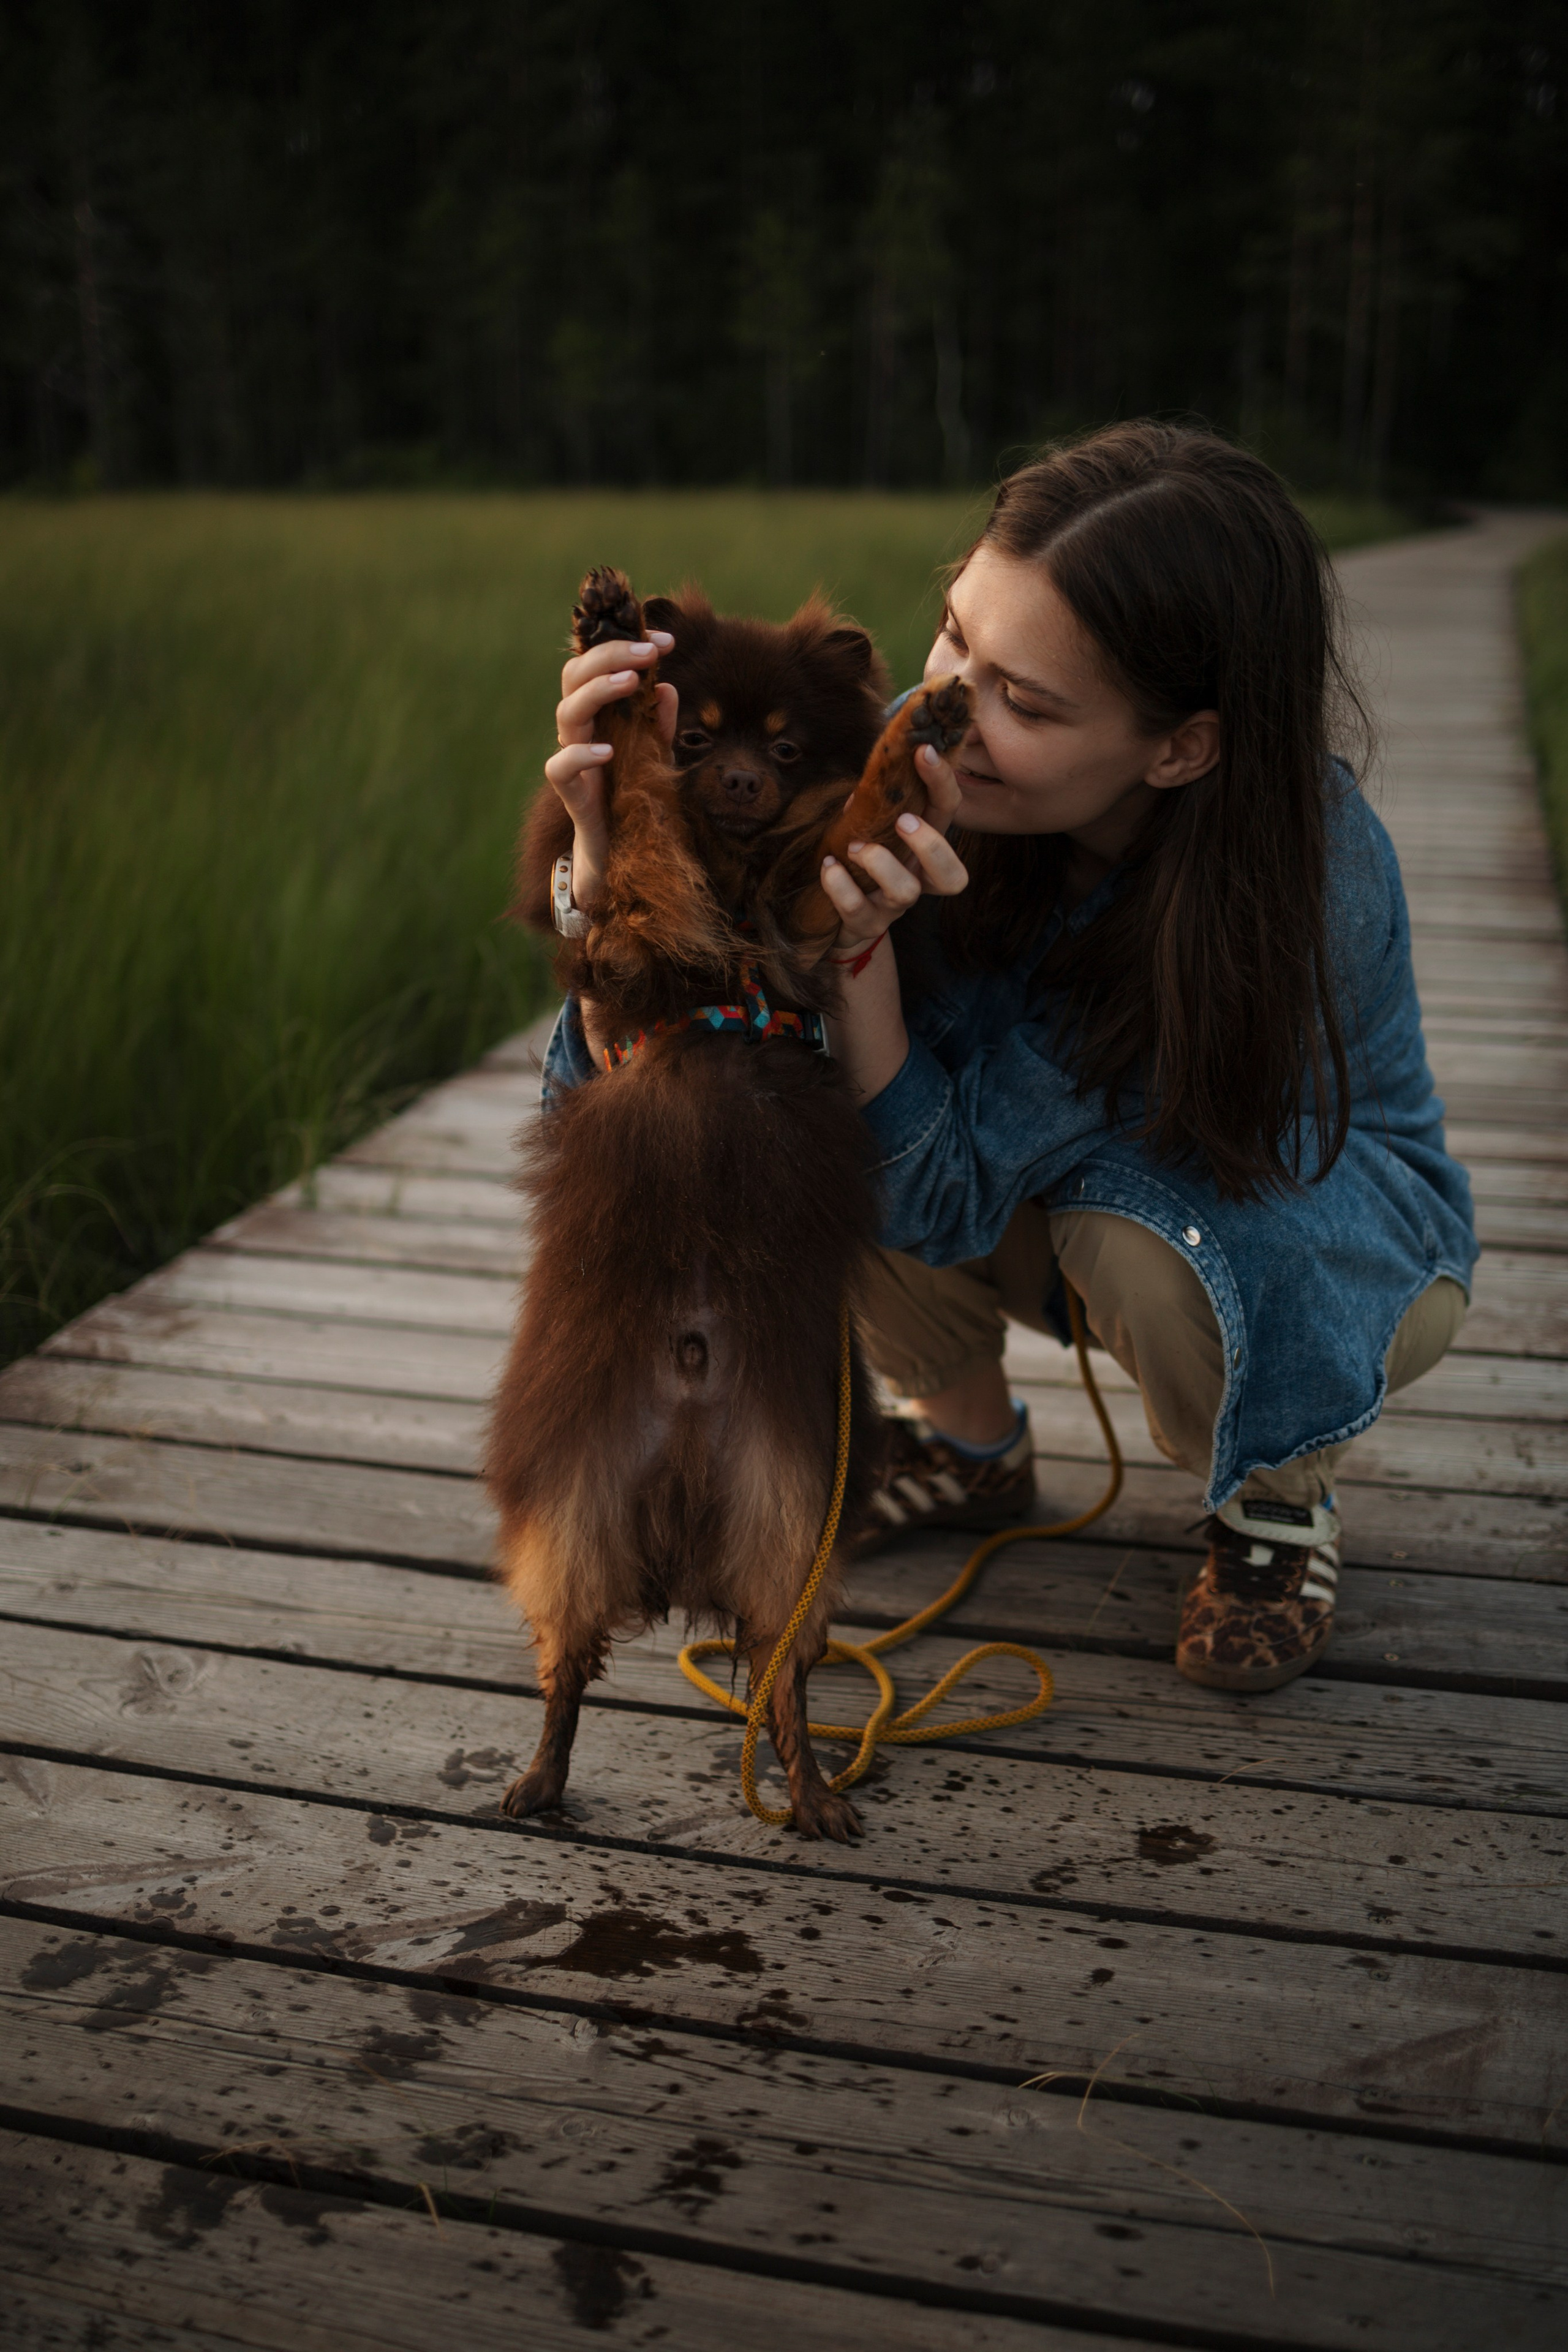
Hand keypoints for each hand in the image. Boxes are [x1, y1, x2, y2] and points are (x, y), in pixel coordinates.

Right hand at [545, 630, 677, 907]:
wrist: (620, 851)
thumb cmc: (634, 794)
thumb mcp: (655, 755)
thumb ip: (659, 723)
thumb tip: (668, 688)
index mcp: (598, 712)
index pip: (598, 664)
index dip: (626, 645)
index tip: (666, 641)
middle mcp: (580, 729)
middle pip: (574, 675)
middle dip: (610, 655)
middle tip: (648, 652)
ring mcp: (572, 758)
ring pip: (566, 711)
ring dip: (597, 690)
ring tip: (631, 681)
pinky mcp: (570, 792)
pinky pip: (560, 766)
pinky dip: (581, 755)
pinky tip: (609, 750)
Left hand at [819, 743, 968, 953]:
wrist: (835, 916)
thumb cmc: (856, 860)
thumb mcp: (868, 824)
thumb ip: (875, 799)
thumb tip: (876, 768)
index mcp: (922, 846)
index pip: (946, 812)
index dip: (942, 782)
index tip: (923, 750)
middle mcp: (916, 878)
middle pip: (952, 875)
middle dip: (930, 844)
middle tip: (903, 821)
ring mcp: (893, 905)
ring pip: (906, 891)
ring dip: (880, 863)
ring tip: (854, 847)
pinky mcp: (865, 923)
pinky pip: (858, 908)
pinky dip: (840, 885)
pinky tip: (829, 866)